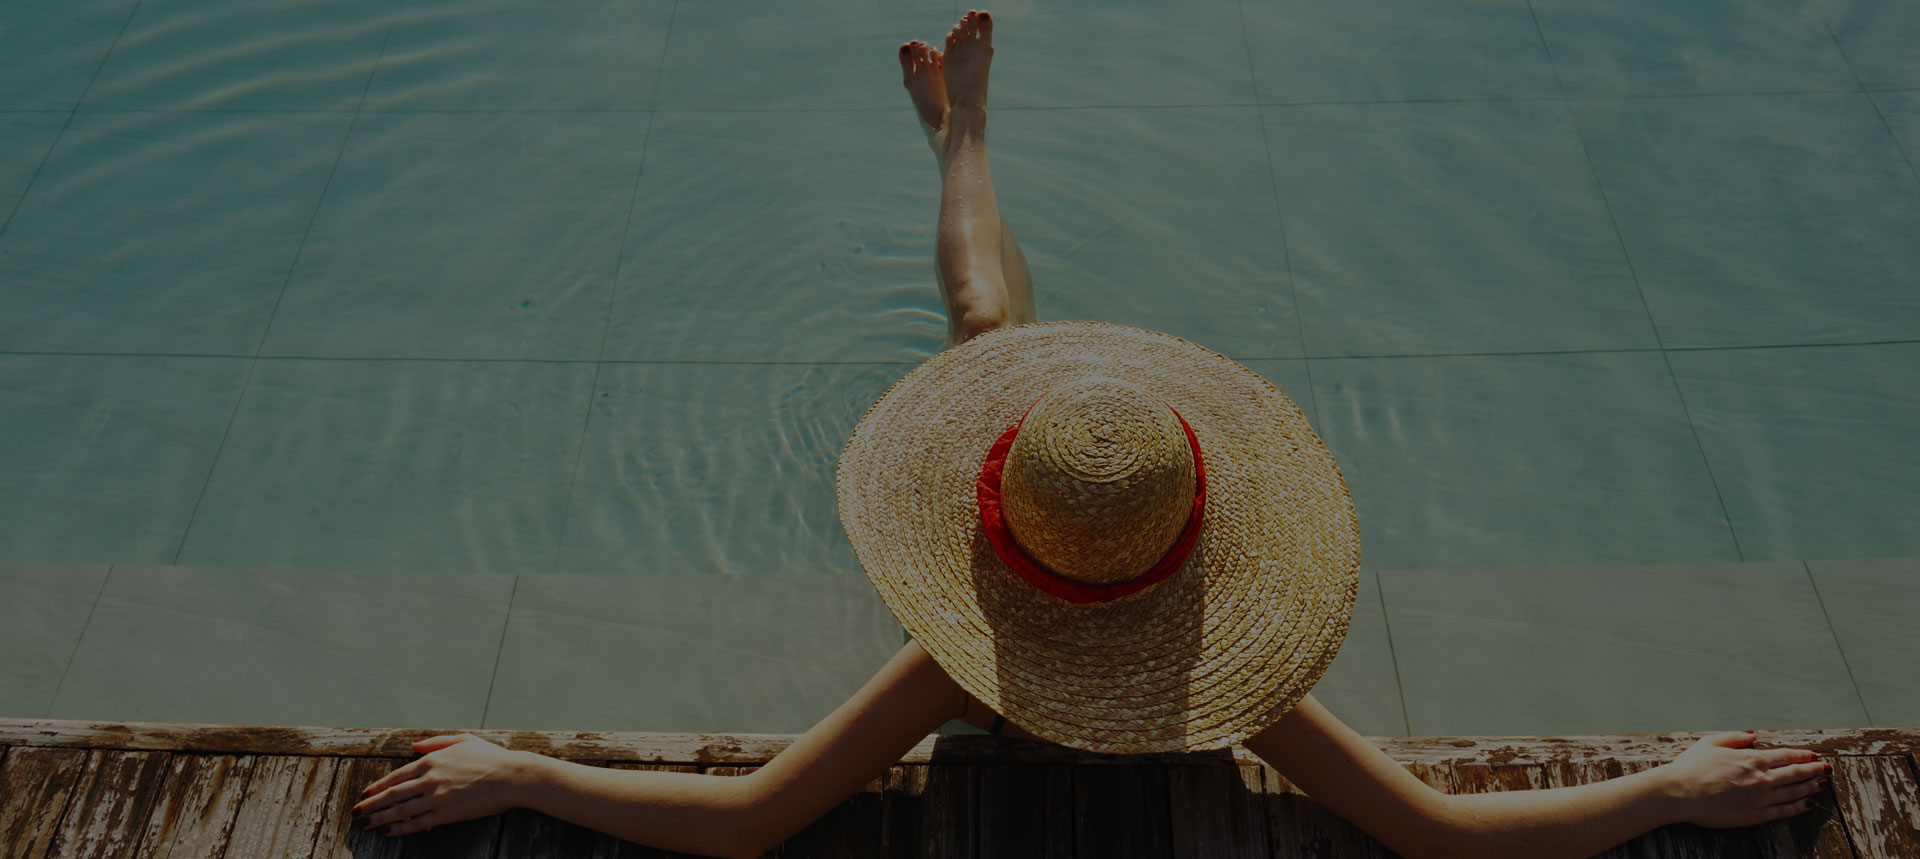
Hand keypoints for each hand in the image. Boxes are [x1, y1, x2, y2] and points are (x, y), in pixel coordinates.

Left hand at [351, 733, 538, 835]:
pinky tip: (389, 832)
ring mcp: (436, 798)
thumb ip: (435, 742)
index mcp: (431, 760)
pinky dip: (401, 829)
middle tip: (355, 812)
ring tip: (365, 825)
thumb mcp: (462, 740)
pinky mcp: (446, 814)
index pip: (396, 776)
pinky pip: (418, 824)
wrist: (511, 776)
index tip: (365, 794)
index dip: (377, 787)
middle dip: (370, 805)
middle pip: (392, 795)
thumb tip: (413, 746)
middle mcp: (429, 779)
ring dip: (379, 818)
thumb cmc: (490, 757)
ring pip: (400, 810)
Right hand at [1655, 730, 1829, 827]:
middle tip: (1827, 769)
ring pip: (1794, 792)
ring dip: (1810, 786)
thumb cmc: (1691, 767)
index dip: (1802, 755)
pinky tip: (1808, 804)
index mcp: (1752, 758)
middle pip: (1796, 773)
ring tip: (1822, 784)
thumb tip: (1754, 734)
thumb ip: (1735, 737)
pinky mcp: (1756, 815)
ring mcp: (1761, 798)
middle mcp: (1762, 778)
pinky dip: (1799, 807)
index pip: (1785, 755)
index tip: (1814, 755)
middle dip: (1814, 770)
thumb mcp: (1710, 742)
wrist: (1680, 793)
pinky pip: (1784, 811)